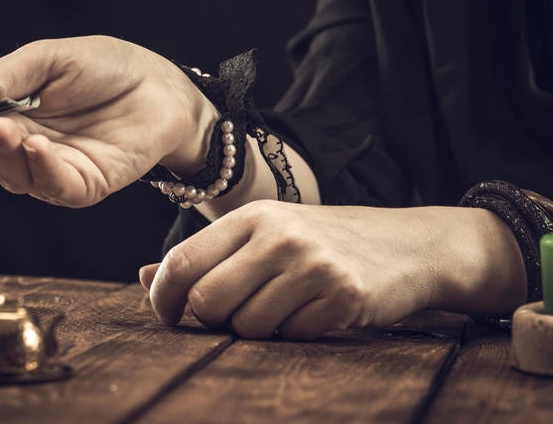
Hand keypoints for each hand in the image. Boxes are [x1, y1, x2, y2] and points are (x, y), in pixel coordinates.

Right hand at [0, 37, 217, 207]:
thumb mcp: (44, 59)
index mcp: (4, 120)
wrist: (162, 83)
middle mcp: (21, 151)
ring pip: (9, 176)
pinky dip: (38, 167)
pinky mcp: (83, 186)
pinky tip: (35, 144)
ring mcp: (51, 172)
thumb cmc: (103, 67)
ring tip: (2, 127)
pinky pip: (52, 186)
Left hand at [137, 201, 526, 339]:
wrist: (409, 245)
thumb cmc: (325, 241)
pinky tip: (317, 311)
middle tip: (235, 314)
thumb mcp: (266, 234)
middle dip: (212, 320)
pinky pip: (292, 336)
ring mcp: (311, 265)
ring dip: (259, 329)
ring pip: (247, 326)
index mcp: (253, 216)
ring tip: (286, 307)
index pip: (182, 262)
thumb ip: (207, 255)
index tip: (167, 315)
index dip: (163, 297)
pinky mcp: (342, 295)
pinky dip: (297, 333)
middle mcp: (278, 235)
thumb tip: (143, 278)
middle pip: (206, 301)